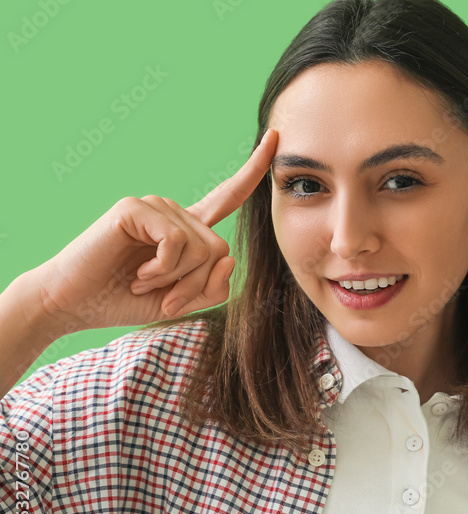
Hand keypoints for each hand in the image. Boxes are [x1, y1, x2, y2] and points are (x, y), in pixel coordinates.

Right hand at [31, 128, 277, 333]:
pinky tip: (137, 273)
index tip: (275, 138)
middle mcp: (174, 212)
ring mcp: (154, 206)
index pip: (229, 197)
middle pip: (219, 249)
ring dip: (175, 279)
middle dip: (194, 284)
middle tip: (162, 295)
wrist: (76, 304)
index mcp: (188, 229)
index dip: (253, 171)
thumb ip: (215, 286)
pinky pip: (176, 242)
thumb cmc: (124, 300)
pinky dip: (162, 268)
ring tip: (143, 281)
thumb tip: (229, 257)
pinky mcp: (135, 208)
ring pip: (201, 248)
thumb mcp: (183, 301)